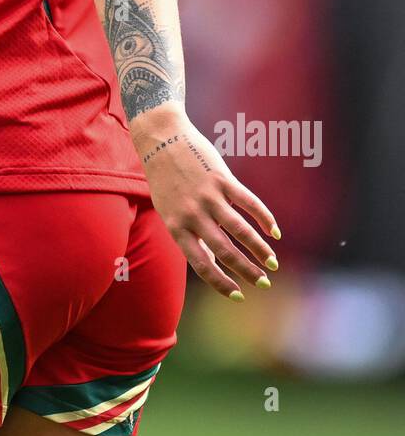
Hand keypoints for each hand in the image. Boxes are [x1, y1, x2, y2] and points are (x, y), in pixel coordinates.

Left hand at [130, 107, 280, 299]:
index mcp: (176, 228)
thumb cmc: (166, 181)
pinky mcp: (222, 179)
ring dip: (260, 249)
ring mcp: (208, 196)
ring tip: (272, 262)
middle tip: (265, 283)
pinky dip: (264, 218)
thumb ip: (191, 236)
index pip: (201, 265)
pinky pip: (249, 203)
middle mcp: (192, 215)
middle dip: (247, 271)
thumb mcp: (170, 212)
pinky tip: (274, 232)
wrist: (161, 139)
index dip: (221, 283)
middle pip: (225, 251)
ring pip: (240, 230)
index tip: (239, 295)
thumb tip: (212, 262)